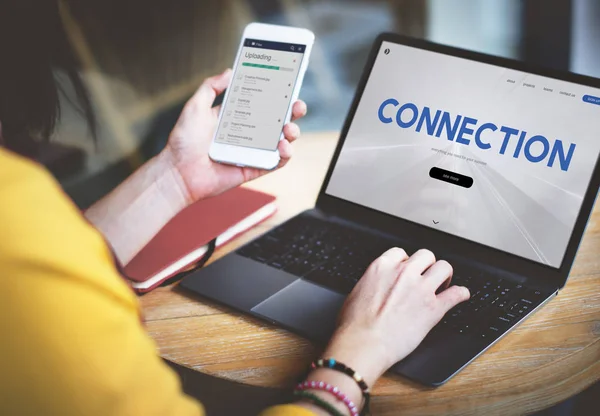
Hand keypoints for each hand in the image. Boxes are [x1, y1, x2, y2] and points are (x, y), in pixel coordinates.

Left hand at [163, 69, 307, 203]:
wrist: (177, 172)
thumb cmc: (183, 141)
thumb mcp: (195, 106)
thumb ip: (211, 87)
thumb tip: (230, 71)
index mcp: (237, 116)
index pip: (263, 102)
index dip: (278, 94)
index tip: (288, 84)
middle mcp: (248, 133)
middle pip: (278, 120)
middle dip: (292, 111)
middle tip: (297, 105)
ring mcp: (253, 151)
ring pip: (282, 141)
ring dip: (292, 133)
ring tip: (288, 129)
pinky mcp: (254, 169)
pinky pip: (276, 162)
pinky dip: (285, 155)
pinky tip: (284, 147)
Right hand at [323, 248, 469, 386]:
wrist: (364, 343)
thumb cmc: (354, 324)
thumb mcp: (357, 292)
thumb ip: (373, 283)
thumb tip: (377, 287)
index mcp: (382, 267)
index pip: (402, 253)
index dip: (406, 262)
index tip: (408, 270)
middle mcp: (404, 273)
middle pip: (426, 255)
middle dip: (427, 265)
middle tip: (426, 277)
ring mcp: (421, 289)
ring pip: (444, 268)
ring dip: (444, 275)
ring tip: (443, 284)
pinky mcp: (434, 308)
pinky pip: (456, 294)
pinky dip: (461, 294)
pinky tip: (461, 295)